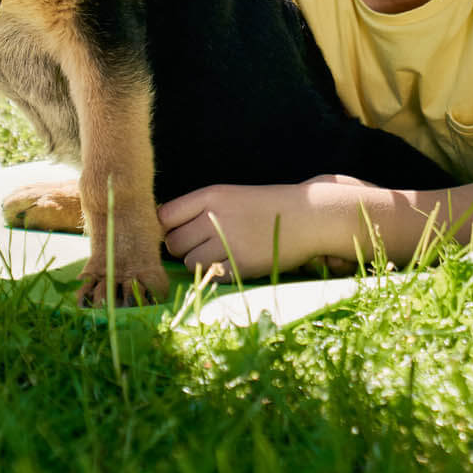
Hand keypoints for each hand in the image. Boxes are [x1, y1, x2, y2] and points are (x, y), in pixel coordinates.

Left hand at [159, 181, 352, 278]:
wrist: (308, 216)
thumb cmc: (266, 207)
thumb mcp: (230, 196)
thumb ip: (198, 210)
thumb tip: (164, 233)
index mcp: (210, 195)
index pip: (164, 216)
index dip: (168, 228)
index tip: (181, 232)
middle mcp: (215, 216)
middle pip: (172, 243)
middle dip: (183, 249)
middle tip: (204, 246)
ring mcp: (228, 240)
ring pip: (189, 263)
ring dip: (200, 264)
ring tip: (222, 254)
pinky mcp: (241, 264)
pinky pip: (211, 276)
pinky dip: (218, 274)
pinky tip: (234, 264)